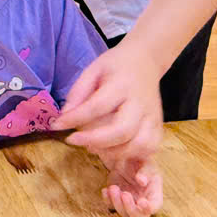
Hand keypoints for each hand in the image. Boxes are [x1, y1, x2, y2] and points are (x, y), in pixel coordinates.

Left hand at [51, 41, 163, 164]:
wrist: (145, 61)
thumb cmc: (115, 67)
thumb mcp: (92, 70)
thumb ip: (78, 93)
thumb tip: (64, 117)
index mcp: (121, 85)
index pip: (98, 106)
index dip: (76, 119)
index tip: (57, 125)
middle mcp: (140, 102)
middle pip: (122, 130)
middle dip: (95, 141)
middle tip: (74, 140)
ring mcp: (152, 116)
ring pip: (140, 144)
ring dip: (115, 153)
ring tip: (94, 148)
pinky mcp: (158, 125)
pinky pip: (151, 148)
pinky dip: (134, 155)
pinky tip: (115, 151)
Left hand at [101, 157, 162, 216]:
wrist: (125, 158)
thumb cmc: (140, 161)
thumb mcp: (146, 162)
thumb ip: (146, 171)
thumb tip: (142, 181)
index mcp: (154, 194)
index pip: (155, 207)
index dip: (148, 208)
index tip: (141, 202)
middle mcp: (143, 202)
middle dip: (131, 209)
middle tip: (124, 194)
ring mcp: (129, 203)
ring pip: (124, 214)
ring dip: (117, 204)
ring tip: (113, 188)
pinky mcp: (116, 200)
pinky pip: (111, 206)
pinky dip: (107, 200)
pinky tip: (105, 190)